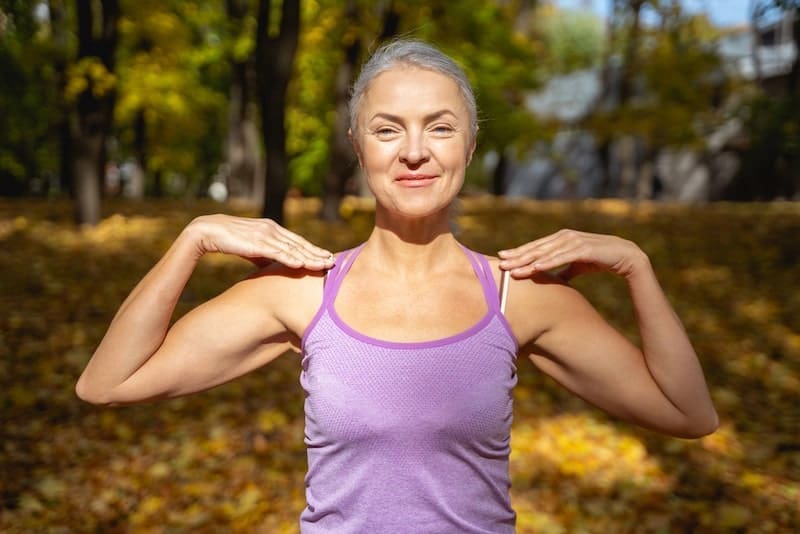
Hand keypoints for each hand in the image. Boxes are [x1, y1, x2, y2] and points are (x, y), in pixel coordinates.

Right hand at [185, 214, 334, 269]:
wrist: (207, 231)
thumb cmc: (229, 240)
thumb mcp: (252, 248)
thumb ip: (265, 256)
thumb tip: (275, 268)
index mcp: (272, 229)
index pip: (297, 241)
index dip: (313, 250)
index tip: (326, 257)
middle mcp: (272, 229)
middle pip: (299, 244)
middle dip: (317, 254)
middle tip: (333, 263)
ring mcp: (265, 234)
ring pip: (292, 249)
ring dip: (309, 258)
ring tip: (323, 265)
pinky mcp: (255, 242)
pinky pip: (276, 252)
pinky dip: (290, 258)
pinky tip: (301, 264)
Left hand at [498, 229, 647, 280]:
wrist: (627, 257)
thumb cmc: (600, 259)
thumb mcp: (577, 265)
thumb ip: (563, 270)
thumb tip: (551, 280)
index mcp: (561, 239)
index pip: (536, 247)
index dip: (519, 253)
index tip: (502, 259)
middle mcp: (565, 237)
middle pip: (537, 248)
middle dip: (518, 257)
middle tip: (500, 265)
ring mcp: (575, 241)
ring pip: (546, 253)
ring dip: (529, 261)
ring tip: (514, 270)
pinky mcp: (585, 249)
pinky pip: (563, 257)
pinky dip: (549, 262)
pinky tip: (536, 268)